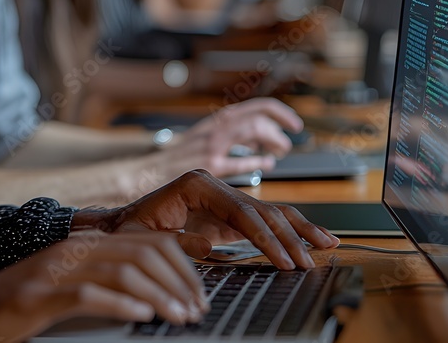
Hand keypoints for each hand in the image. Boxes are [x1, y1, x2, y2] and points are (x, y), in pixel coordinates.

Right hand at [0, 231, 208, 342]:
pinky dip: (122, 304)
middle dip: (180, 281)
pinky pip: (88, 294)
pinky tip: (142, 316)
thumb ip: (100, 284)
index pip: (146, 240)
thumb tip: (150, 298)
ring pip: (123, 269)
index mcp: (80, 246)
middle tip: (198, 310)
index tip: (198, 295)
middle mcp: (70, 250)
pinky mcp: (38, 295)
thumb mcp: (63, 289)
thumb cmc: (13, 309)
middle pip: (142, 251)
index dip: (181, 265)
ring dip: (160, 294)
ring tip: (179, 317)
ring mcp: (53, 271)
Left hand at [75, 169, 338, 269]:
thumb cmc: (130, 230)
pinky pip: (264, 220)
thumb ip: (176, 240)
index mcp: (195, 185)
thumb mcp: (148, 238)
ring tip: (327, 245)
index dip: (266, 238)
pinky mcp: (228, 213)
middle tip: (311, 262)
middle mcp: (214, 185)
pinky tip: (310, 240)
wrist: (121, 224)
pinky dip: (288, 231)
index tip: (285, 260)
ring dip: (299, 230)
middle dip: (289, 238)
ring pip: (270, 211)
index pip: (241, 212)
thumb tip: (208, 244)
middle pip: (262, 210)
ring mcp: (223, 197)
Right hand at [166, 98, 302, 176]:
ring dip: (272, 139)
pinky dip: (258, 161)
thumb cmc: (177, 160)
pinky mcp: (209, 164)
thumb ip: (231, 139)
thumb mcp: (203, 139)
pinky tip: (266, 164)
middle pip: (256, 115)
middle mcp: (214, 128)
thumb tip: (259, 145)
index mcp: (215, 121)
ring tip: (280, 151)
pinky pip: (240, 159)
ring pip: (251, 129)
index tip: (293, 123)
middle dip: (279, 125)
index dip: (279, 112)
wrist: (149, 172)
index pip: (254, 106)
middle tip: (288, 141)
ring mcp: (211, 144)